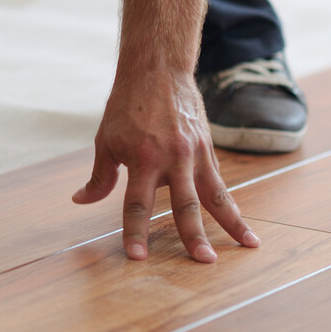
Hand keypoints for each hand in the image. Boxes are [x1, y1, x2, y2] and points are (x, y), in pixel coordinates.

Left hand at [72, 67, 258, 262]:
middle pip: (184, 206)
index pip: (137, 205)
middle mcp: (172, 159)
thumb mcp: (106, 140)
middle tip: (205, 262)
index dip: (135, 232)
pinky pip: (219, 183)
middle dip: (194, 236)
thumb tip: (80, 200)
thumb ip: (99, 176)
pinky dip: (231, 204)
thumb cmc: (126, 106)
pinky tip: (242, 224)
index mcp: (143, 159)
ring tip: (249, 245)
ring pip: (215, 196)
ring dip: (232, 223)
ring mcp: (194, 154)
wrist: (158, 69)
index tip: (137, 257)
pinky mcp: (207, 149)